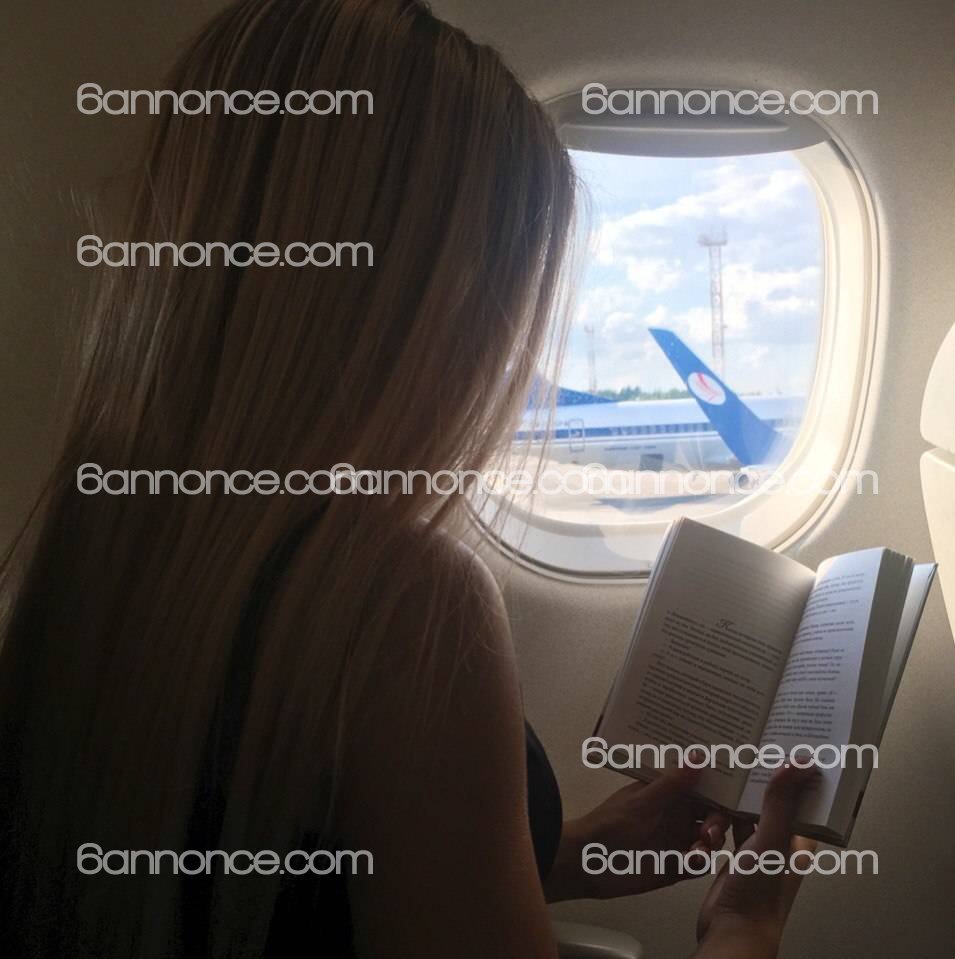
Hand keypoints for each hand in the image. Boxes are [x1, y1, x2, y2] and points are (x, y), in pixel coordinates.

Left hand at [544, 757, 730, 901]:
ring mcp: (677, 839)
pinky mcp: (675, 865)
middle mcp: (676, 814)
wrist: (586, 862)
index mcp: (668, 792)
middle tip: (712, 829)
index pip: (702, 786)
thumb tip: (699, 756)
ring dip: (712, 841)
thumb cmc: (610, 824)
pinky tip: (692, 860)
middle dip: (719, 819)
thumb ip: (673, 783)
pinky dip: (700, 861)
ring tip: (702, 845)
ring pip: (710, 838)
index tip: (737, 790)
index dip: (720, 788)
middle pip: (713, 813)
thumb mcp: (643, 802)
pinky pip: (698, 862)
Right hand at [694, 763, 817, 958]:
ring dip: (734, 801)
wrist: (731, 932)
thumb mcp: (770, 841)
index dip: (796, 774)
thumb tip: (800, 762)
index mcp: (799, 841)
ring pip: (747, 813)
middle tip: (747, 753)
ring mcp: (758, 851)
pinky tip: (708, 808)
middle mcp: (781, 844)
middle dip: (759, 782)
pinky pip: (728, 827)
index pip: (803, 798)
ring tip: (723, 781)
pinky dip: (719, 818)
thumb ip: (781, 802)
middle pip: (773, 802)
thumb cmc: (758, 897)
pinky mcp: (736, 858)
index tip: (784, 746)